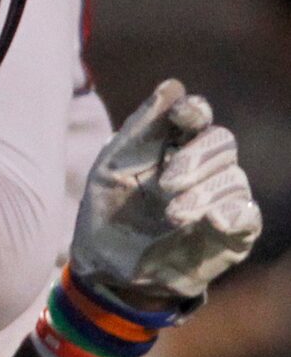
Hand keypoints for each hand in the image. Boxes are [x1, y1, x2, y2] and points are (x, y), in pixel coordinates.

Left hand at [71, 80, 262, 306]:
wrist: (108, 270)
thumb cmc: (108, 212)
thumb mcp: (112, 169)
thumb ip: (141, 129)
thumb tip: (172, 86)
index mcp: (172, 146)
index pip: (195, 118)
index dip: (193, 112)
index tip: (183, 115)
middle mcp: (203, 167)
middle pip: (221, 143)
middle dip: (194, 159)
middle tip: (166, 183)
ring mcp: (220, 199)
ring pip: (233, 180)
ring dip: (203, 194)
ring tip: (172, 215)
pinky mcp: (231, 233)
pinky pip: (248, 215)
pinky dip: (235, 213)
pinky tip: (216, 219)